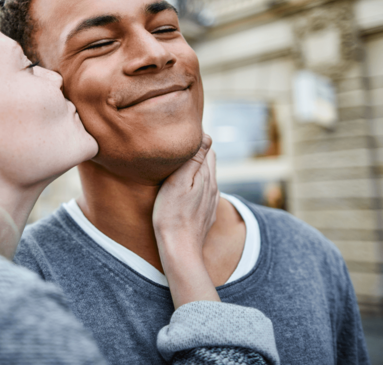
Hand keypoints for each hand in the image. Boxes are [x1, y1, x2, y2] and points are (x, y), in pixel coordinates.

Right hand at [152, 134, 220, 307]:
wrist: (179, 250)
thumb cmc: (172, 215)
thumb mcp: (179, 182)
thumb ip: (194, 160)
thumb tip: (207, 135)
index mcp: (207, 177)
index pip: (207, 148)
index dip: (196, 139)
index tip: (180, 136)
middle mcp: (213, 188)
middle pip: (209, 162)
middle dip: (198, 152)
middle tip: (179, 147)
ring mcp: (210, 202)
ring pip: (206, 178)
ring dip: (196, 170)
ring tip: (180, 165)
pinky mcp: (205, 214)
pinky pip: (203, 193)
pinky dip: (196, 185)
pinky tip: (185, 189)